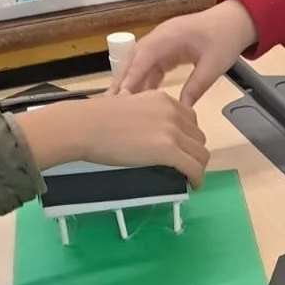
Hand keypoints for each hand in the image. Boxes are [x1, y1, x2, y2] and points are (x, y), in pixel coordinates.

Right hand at [16, 91, 209, 186]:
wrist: (84, 126)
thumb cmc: (96, 117)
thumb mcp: (128, 104)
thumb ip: (145, 113)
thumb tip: (148, 130)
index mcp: (163, 100)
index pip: (190, 120)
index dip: (189, 137)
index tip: (183, 149)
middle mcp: (173, 112)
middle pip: (198, 137)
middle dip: (194, 153)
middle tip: (186, 166)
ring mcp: (173, 131)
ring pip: (200, 154)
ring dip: (197, 167)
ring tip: (189, 177)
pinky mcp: (169, 150)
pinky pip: (194, 168)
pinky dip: (197, 179)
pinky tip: (193, 185)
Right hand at [113, 2, 258, 107]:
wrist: (234, 22)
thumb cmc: (225, 40)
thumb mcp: (213, 66)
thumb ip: (196, 87)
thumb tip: (183, 110)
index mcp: (168, 36)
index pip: (143, 57)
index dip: (131, 77)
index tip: (121, 96)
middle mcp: (159, 37)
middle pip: (134, 60)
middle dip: (122, 80)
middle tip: (111, 103)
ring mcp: (161, 43)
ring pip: (140, 64)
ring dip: (131, 82)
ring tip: (122, 105)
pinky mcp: (166, 50)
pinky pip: (150, 66)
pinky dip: (144, 81)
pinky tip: (140, 98)